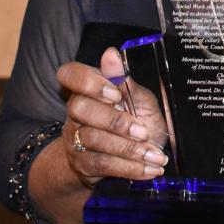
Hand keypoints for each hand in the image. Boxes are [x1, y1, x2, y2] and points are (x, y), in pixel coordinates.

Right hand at [55, 48, 169, 188]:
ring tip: (154, 155)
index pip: (70, 74)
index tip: (115, 93)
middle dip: (114, 121)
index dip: (89, 83)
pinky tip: (149, 169)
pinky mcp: (82, 163)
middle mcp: (76, 111)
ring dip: (128, 149)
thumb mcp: (138, 99)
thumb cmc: (135, 119)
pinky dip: (129, 167)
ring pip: (93, 139)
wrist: (130, 157)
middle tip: (143, 131)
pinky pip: (103, 164)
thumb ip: (125, 81)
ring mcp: (75, 137)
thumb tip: (111, 54)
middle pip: (80, 109)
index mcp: (88, 88)